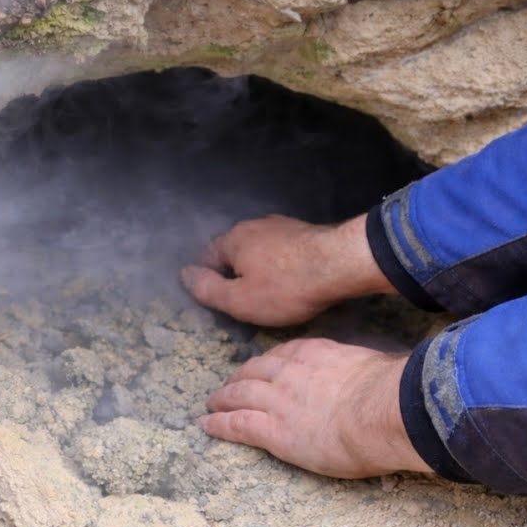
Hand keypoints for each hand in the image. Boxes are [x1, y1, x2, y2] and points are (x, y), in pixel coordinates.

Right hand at [180, 214, 393, 326]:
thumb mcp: (240, 299)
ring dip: (259, 268)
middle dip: (234, 273)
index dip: (208, 280)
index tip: (219, 301)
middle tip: (244, 300)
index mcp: (232, 239)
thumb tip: (185, 275)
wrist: (341, 263)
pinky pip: (282, 250)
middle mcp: (253, 225)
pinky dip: (280, 265)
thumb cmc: (287, 286)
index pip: (207, 257)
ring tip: (270, 292)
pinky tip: (292, 280)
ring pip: (259, 249)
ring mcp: (280, 225)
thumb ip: (208, 289)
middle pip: (233, 251)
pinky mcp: (303, 231)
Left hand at [200, 338, 430, 478]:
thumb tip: (371, 375)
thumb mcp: (370, 366)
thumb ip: (357, 370)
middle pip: (253, 371)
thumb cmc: (388, 391)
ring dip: (222, 399)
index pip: (280, 354)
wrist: (381, 410)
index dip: (264, 363)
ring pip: (239, 395)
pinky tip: (206, 424)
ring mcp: (277, 400)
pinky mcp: (273, 431)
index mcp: (313, 353)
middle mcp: (289, 372)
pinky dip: (218, 423)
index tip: (260, 368)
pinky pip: (236, 423)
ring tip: (212, 404)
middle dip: (237, 378)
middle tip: (228, 385)